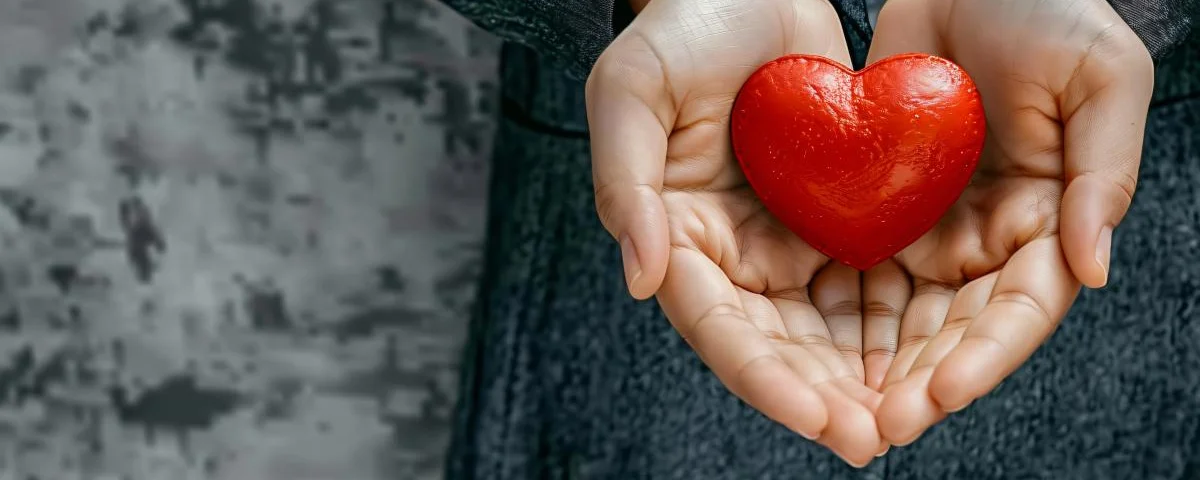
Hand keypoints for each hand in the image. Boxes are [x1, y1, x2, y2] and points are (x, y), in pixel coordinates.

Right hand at [586, 0, 900, 465]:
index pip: (717, 326)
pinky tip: (932, 352)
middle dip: (821, 398)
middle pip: (774, 347)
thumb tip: (643, 281)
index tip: (819, 416)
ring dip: (862, 377)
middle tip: (875, 437)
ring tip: (911, 413)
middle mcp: (727, 257)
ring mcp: (780, 243)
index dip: (765, 378)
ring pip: (823, 330)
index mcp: (675, 239)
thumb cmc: (679, 32)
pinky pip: (863, 282)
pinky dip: (892, 322)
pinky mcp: (828, 221)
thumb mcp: (630, 93)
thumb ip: (624, 185)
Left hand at [864, 0, 1154, 444]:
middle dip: (920, 380)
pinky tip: (807, 351)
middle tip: (878, 424)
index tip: (941, 392)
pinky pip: (857, 273)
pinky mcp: (881, 209)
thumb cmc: (1048, 10)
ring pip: (902, 317)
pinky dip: (839, 317)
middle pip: (955, 330)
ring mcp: (932, 228)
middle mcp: (989, 239)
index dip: (983, 356)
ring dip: (874, 367)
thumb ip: (1105, 173)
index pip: (1019, 308)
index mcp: (1049, 221)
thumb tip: (1092, 270)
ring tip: (838, 409)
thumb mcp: (1100, 77)